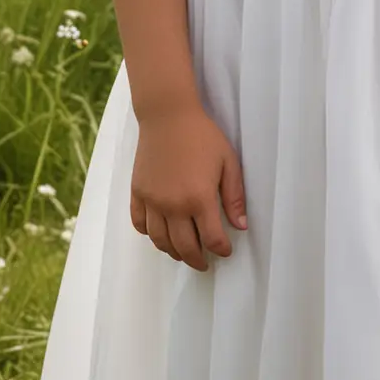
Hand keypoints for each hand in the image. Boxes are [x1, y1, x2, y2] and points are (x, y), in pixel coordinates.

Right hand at [130, 103, 246, 269]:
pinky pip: (140, 225)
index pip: (212, 239)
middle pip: (184, 247)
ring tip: (184, 252)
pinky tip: (160, 234)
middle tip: (204, 263)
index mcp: (199, 198)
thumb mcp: (228, 162)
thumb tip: (241, 226)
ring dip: (173, 252)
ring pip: (160, 241)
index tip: (225, 250)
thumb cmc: (203, 136)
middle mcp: (173, 206)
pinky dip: (150, 235)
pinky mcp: (137, 193)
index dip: (221, 249)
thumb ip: (234, 196)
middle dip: (197, 259)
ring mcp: (152, 201)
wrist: (168, 116)